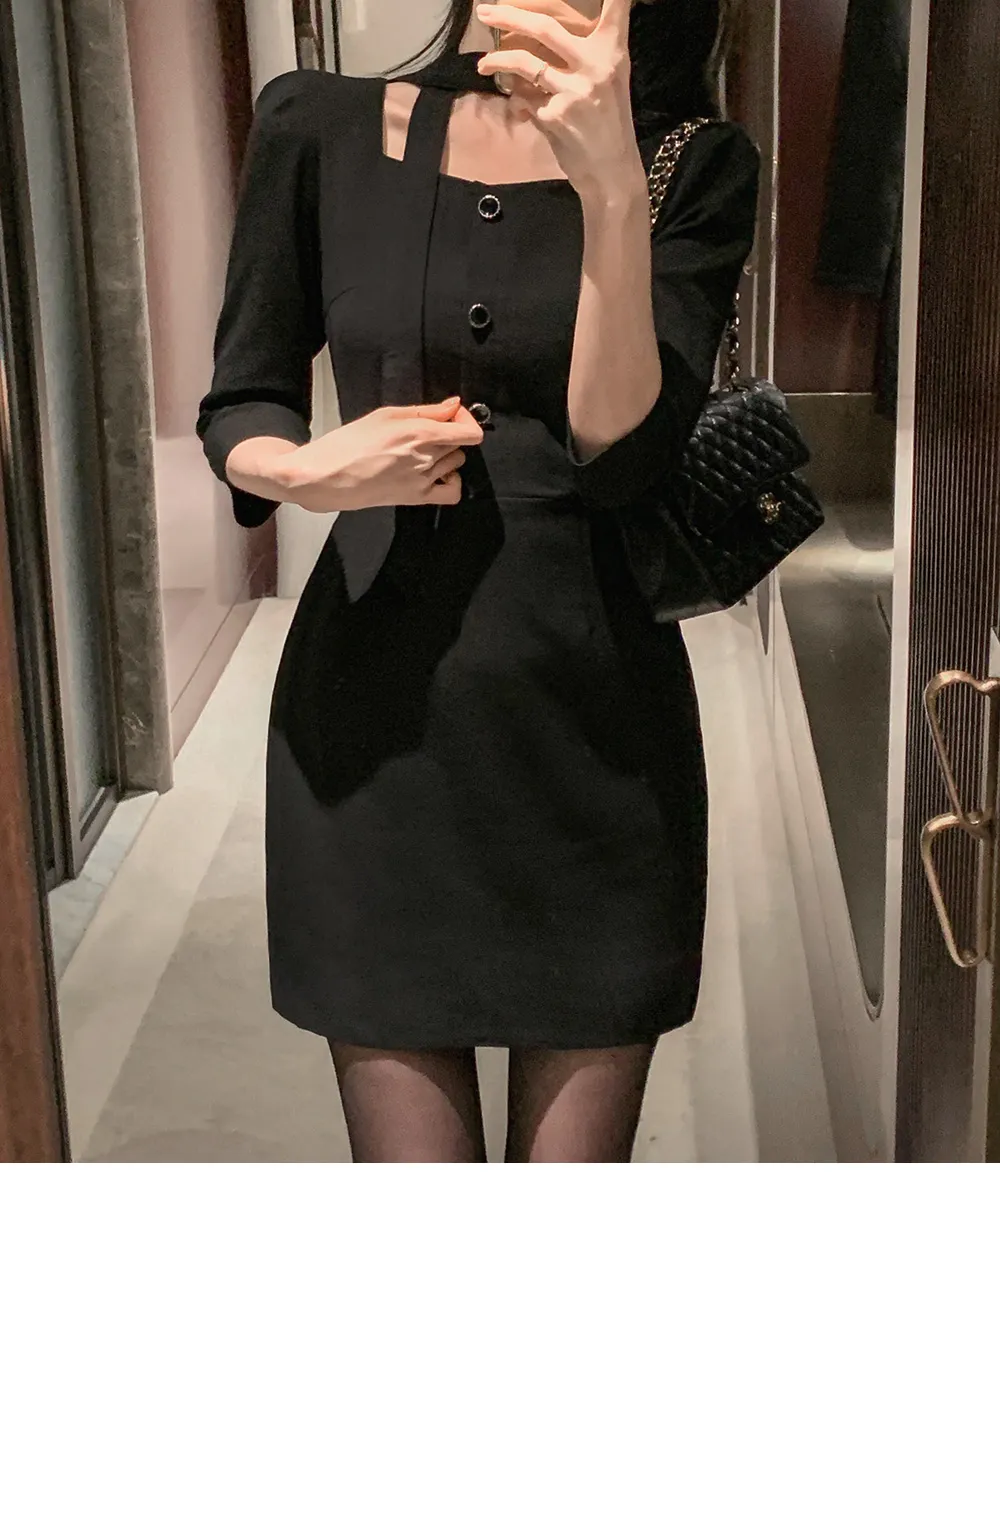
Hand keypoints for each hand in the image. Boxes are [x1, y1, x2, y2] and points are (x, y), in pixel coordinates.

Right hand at [279, 397, 484, 513]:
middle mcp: (425, 458)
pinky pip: (452, 493)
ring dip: (447, 456)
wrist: (326, 477)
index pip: (469, 432)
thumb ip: (425, 410)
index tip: (453, 416)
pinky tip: (436, 475)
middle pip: (460, 445)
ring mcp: (423, 480)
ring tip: (424, 452)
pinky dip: (451, 483)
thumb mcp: (385, 415)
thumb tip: (452, 406)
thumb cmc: (347, 445)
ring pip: (456, 464)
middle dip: (449, 434)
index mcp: (419, 433)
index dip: (466, 420)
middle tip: (428, 431)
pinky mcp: (416, 498)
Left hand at [475, 0, 644, 202]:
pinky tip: (524, 110)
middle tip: (486, 10)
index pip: (615, 8)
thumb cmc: (606, 126)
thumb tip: (536, 41)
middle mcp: (595, 66)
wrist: (612, 172)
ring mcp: (574, 91)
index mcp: (612, 53)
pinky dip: (520, 103)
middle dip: (508, 15)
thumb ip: (581, 57)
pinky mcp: (555, 115)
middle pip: (544, 27)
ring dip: (497, 59)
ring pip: (524, 62)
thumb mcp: (606, 82)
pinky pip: (525, 99)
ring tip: (483, 63)